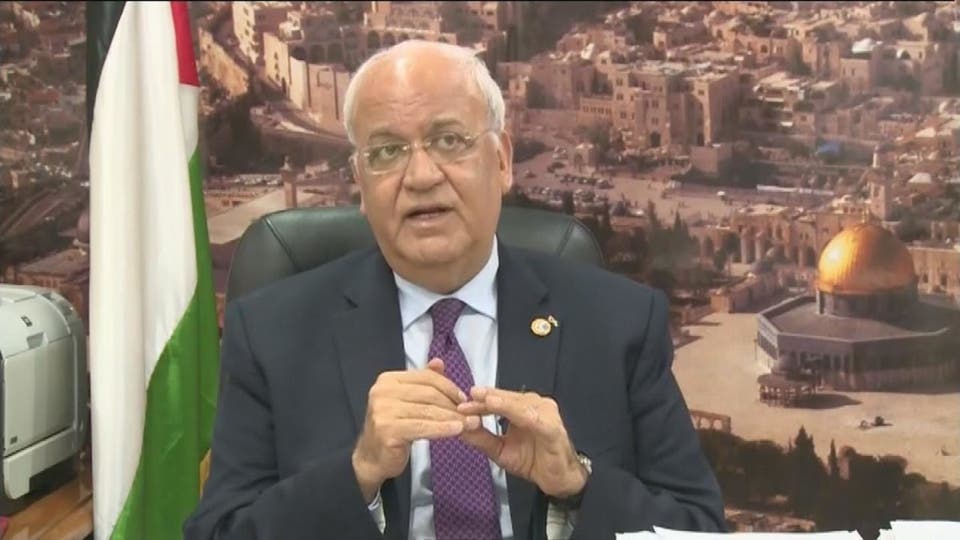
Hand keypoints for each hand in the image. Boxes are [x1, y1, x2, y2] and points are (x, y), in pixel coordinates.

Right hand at [352, 359, 481, 502]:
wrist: (372, 458)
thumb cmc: (393, 429)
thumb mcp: (407, 402)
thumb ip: (422, 382)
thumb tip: (439, 362)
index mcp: (388, 380)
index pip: (426, 377)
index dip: (448, 386)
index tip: (464, 398)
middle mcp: (383, 392)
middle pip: (429, 393)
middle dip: (453, 403)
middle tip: (472, 413)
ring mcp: (383, 410)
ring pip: (428, 410)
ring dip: (453, 417)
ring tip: (471, 423)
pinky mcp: (388, 430)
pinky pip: (424, 426)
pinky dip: (443, 428)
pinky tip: (457, 430)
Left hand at [456, 387, 587, 498]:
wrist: (558, 478)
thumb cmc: (533, 460)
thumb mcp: (500, 450)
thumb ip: (481, 437)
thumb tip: (459, 427)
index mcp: (520, 407)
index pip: (496, 400)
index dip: (478, 402)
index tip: (459, 405)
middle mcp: (533, 404)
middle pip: (505, 398)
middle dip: (484, 399)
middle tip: (465, 400)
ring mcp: (544, 412)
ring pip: (516, 403)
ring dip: (497, 401)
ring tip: (480, 398)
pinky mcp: (551, 425)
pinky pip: (530, 416)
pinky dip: (513, 411)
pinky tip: (499, 407)